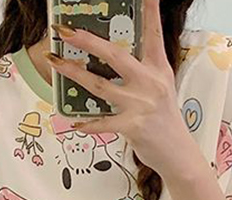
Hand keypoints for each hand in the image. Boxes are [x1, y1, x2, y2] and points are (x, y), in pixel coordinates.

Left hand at [48, 0, 195, 174]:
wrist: (177, 153)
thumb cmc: (163, 119)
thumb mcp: (159, 87)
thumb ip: (140, 70)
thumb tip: (110, 57)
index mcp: (158, 68)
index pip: (153, 33)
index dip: (149, 10)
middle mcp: (150, 82)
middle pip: (114, 56)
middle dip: (87, 40)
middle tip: (65, 31)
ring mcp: (140, 104)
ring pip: (100, 85)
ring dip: (73, 73)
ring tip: (54, 61)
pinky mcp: (133, 126)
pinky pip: (103, 122)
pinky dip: (87, 124)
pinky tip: (74, 122)